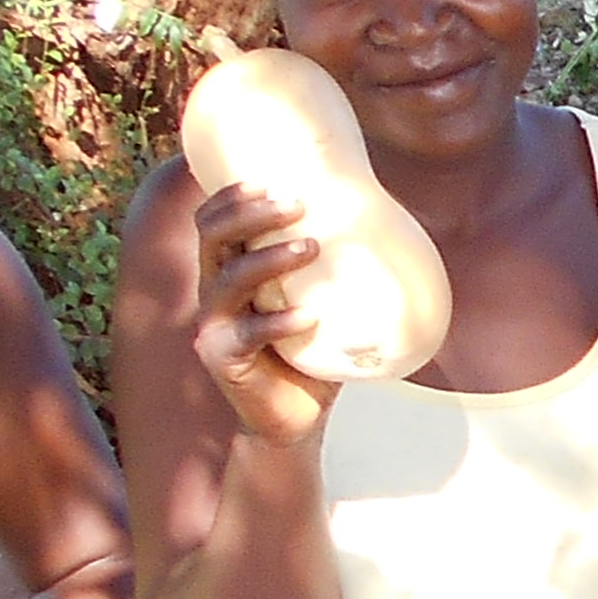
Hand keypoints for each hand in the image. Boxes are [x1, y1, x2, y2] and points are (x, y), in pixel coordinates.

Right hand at [189, 180, 339, 446]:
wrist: (295, 417)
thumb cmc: (311, 353)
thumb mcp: (320, 303)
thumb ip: (331, 269)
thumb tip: (385, 223)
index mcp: (228, 272)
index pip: (214, 222)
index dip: (231, 197)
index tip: (269, 181)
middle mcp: (213, 293)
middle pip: (214, 238)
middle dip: (251, 215)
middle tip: (296, 204)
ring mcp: (213, 326)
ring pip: (229, 280)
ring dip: (270, 259)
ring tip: (310, 247)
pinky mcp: (222, 359)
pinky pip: (248, 334)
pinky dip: (278, 322)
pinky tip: (309, 317)